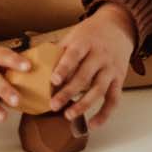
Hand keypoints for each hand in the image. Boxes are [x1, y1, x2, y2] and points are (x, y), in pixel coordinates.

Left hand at [49, 5, 134, 128]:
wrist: (119, 26)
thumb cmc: (91, 34)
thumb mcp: (74, 35)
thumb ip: (58, 52)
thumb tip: (32, 67)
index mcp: (86, 43)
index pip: (74, 55)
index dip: (64, 68)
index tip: (54, 80)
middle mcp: (100, 55)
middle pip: (85, 75)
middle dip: (69, 92)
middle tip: (53, 105)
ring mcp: (110, 68)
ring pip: (99, 89)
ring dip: (84, 104)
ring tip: (68, 115)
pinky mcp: (119, 79)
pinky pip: (114, 99)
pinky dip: (105, 113)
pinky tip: (93, 124)